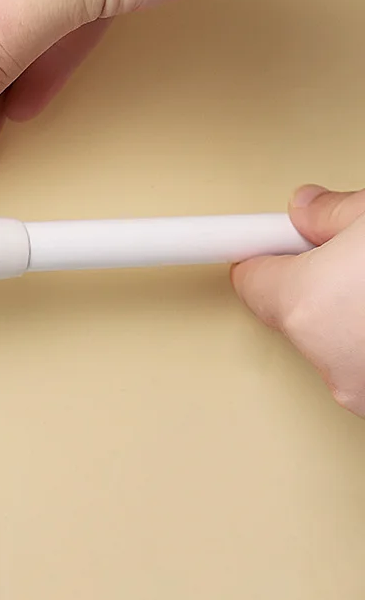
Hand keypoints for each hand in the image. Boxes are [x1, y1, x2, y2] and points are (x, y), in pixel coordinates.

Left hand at [232, 186, 364, 416]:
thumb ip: (330, 213)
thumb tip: (306, 207)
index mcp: (305, 306)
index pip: (251, 279)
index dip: (257, 252)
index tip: (247, 244)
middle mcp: (327, 360)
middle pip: (292, 310)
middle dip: (316, 280)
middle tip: (357, 256)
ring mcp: (363, 392)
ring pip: (334, 340)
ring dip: (354, 313)